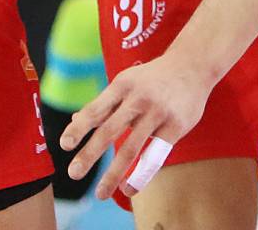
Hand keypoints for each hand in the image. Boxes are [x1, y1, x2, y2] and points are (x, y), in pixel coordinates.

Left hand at [61, 55, 213, 201]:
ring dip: (114, 173)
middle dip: (90, 153)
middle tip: (74, 173)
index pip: (96, 109)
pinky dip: (141, 174)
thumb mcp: (126, 82)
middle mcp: (139, 98)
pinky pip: (155, 155)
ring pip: (132, 147)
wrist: (192, 65)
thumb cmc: (153, 78)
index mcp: (122, 85)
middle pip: (110, 130)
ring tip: (101, 193)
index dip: (79, 128)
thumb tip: (76, 121)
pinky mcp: (175, 126)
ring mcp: (158, 112)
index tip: (65, 146)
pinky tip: (129, 189)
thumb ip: (104, 103)